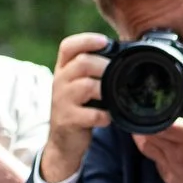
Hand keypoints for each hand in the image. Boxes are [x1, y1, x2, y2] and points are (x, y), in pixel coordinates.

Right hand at [40, 33, 111, 182]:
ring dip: (105, 90)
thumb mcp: (77, 85)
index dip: (86, 40)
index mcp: (62, 69)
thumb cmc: (77, 109)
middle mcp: (59, 82)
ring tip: (112, 97)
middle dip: (104, 66)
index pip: (68, 46)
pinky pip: (92, 114)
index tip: (104, 41)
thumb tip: (123, 55)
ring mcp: (62, 101)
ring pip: (87, 86)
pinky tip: (107, 118)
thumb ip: (92, 70)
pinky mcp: (68, 120)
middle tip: (117, 74)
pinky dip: (105, 116)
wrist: (63, 142)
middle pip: (82, 63)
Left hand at [131, 82, 182, 182]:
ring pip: (147, 148)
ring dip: (145, 137)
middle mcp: (179, 153)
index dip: (151, 114)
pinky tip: (162, 147)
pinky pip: (155, 161)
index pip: (161, 123)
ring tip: (146, 127)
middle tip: (144, 114)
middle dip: (144, 123)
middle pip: (149, 134)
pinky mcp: (169, 179)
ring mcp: (172, 168)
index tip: (150, 105)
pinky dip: (155, 152)